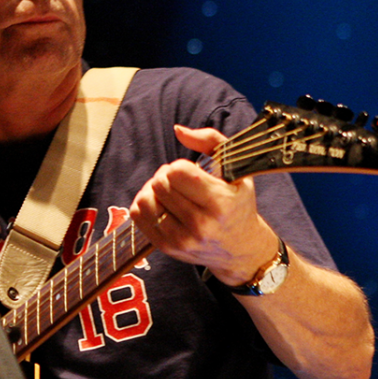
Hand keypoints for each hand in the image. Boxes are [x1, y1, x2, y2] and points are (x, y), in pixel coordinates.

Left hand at [129, 125, 280, 285]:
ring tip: (170, 193)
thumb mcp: (235, 169)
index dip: (179, 166)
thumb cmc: (237, 204)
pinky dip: (145, 204)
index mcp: (220, 203)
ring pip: (145, 199)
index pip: (177, 172)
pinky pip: (137, 216)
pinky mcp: (166, 248)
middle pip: (160, 184)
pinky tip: (161, 205)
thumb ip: (210, 140)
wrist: (240, 248)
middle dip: (166, 176)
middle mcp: (201, 224)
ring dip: (153, 190)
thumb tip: (177, 130)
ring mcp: (181, 239)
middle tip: (179, 182)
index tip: (190, 172)